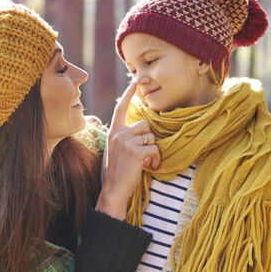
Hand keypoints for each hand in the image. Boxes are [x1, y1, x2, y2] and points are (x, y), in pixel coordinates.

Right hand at [96, 82, 160, 219]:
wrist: (114, 190)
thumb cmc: (118, 172)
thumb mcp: (117, 150)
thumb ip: (125, 137)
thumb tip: (143, 130)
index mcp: (114, 132)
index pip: (121, 108)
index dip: (129, 94)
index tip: (135, 82)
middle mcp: (119, 134)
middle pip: (144, 124)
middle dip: (149, 139)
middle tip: (146, 154)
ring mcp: (127, 142)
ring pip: (151, 136)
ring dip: (154, 150)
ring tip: (148, 162)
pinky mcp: (136, 152)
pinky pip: (155, 148)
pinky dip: (156, 159)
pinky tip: (150, 167)